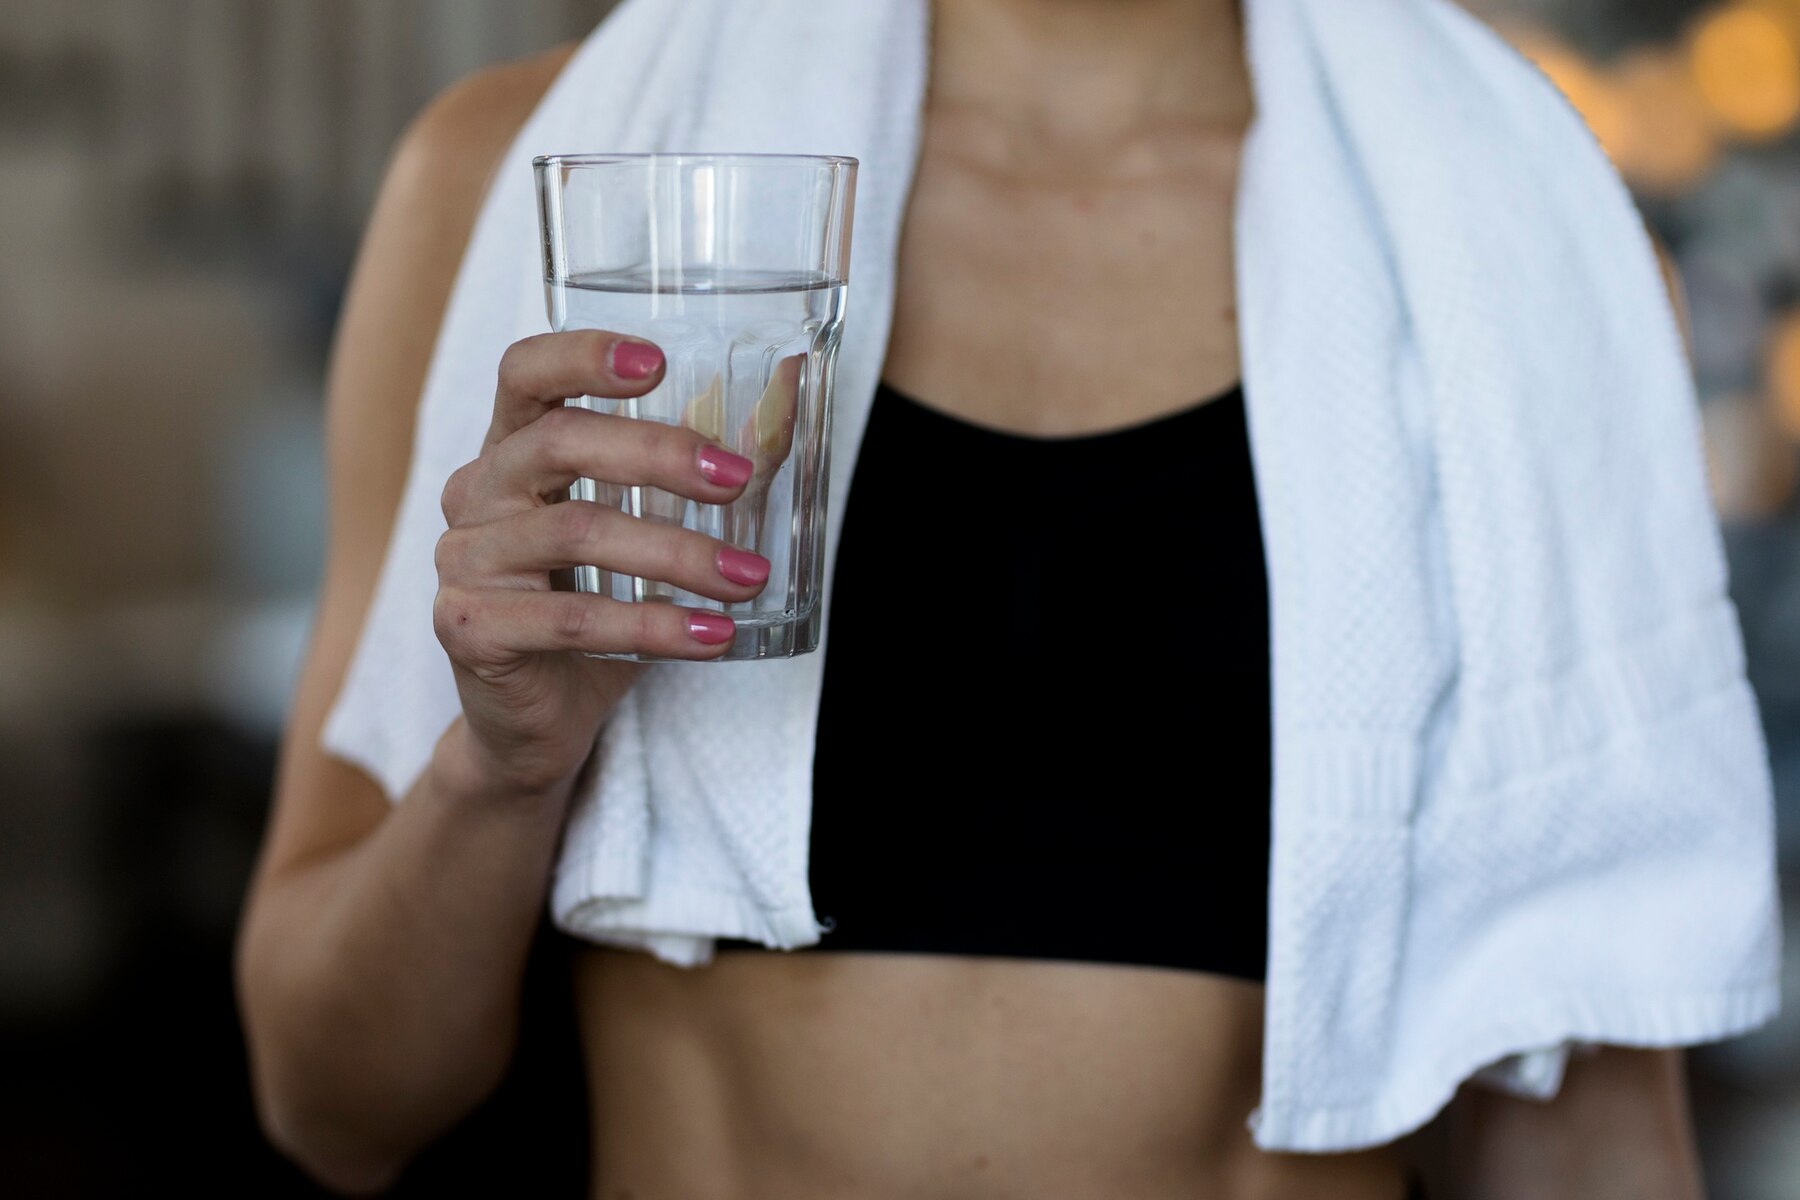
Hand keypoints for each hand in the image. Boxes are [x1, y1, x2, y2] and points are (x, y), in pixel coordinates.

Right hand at [431, 329, 771, 797]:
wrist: (538, 722)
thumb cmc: (598, 611)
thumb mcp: (652, 531)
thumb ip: (710, 465)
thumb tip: (791, 386)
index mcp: (511, 450)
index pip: (525, 373)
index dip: (582, 355)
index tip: (657, 361)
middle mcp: (475, 493)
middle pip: (558, 442)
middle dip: (657, 453)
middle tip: (736, 479)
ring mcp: (463, 561)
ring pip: (578, 533)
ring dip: (677, 553)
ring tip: (748, 577)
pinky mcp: (468, 627)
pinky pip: (572, 618)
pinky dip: (653, 627)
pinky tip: (713, 636)